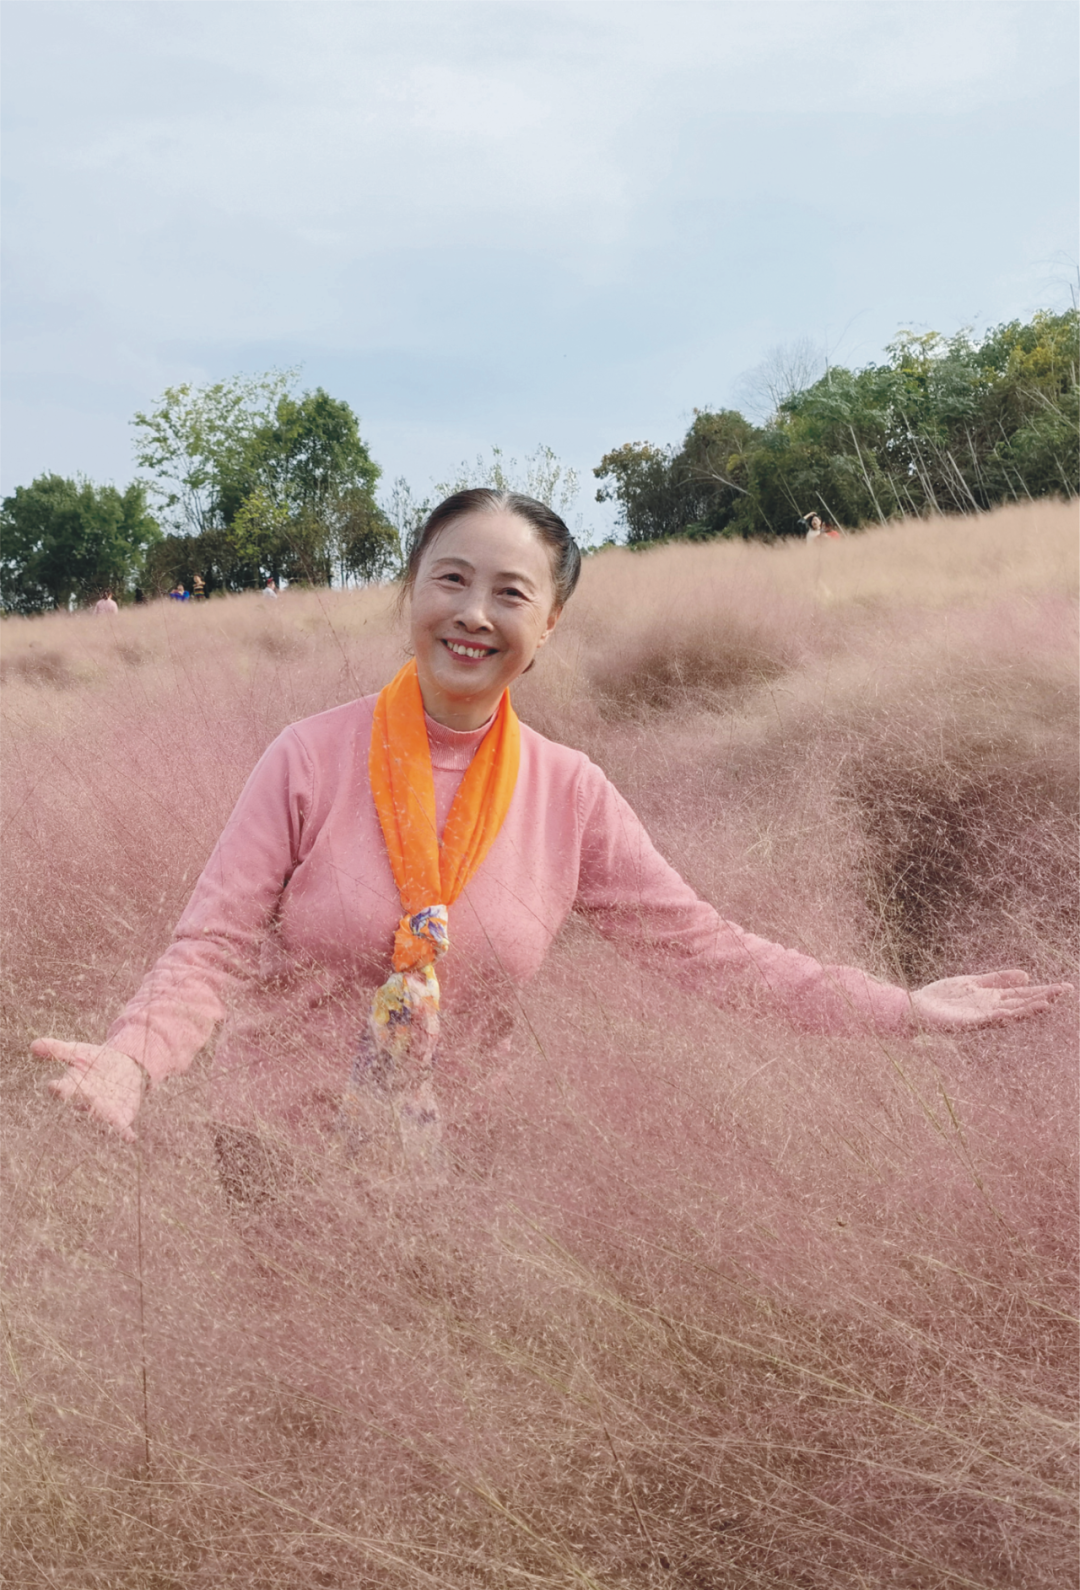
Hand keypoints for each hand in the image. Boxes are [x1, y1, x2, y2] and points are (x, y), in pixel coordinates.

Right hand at [30, 1039, 144, 1141]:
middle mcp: (84, 1103)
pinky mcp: (119, 1118)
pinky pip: (120, 1128)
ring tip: (98, 1115)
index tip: (53, 1085)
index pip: (61, 1090)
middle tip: (78, 1097)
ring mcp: (101, 1113)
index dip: (58, 1088)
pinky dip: (124, 1133)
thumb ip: (58, 1050)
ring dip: (98, 1117)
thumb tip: (32, 1044)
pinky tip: (130, 1137)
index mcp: (71, 1088)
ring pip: (97, 1118)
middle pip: (79, 1103)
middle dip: (78, 1100)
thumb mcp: (78, 1051)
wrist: (126, 1066)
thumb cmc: (96, 1061)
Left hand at [910, 970, 1072, 1031]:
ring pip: (1008, 1013)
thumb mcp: (972, 983)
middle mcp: (990, 1009)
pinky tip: (1011, 1013)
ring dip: (1027, 1010)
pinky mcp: (966, 1023)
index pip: (1023, 994)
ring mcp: (980, 1017)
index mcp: (992, 999)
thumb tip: (1026, 975)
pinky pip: (985, 1020)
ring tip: (1047, 1004)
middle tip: (1064, 991)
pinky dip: (1000, 1016)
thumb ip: (997, 979)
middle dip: (1043, 998)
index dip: (1043, 991)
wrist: (915, 1009)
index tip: (1063, 987)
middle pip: (1021, 1003)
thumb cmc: (942, 997)